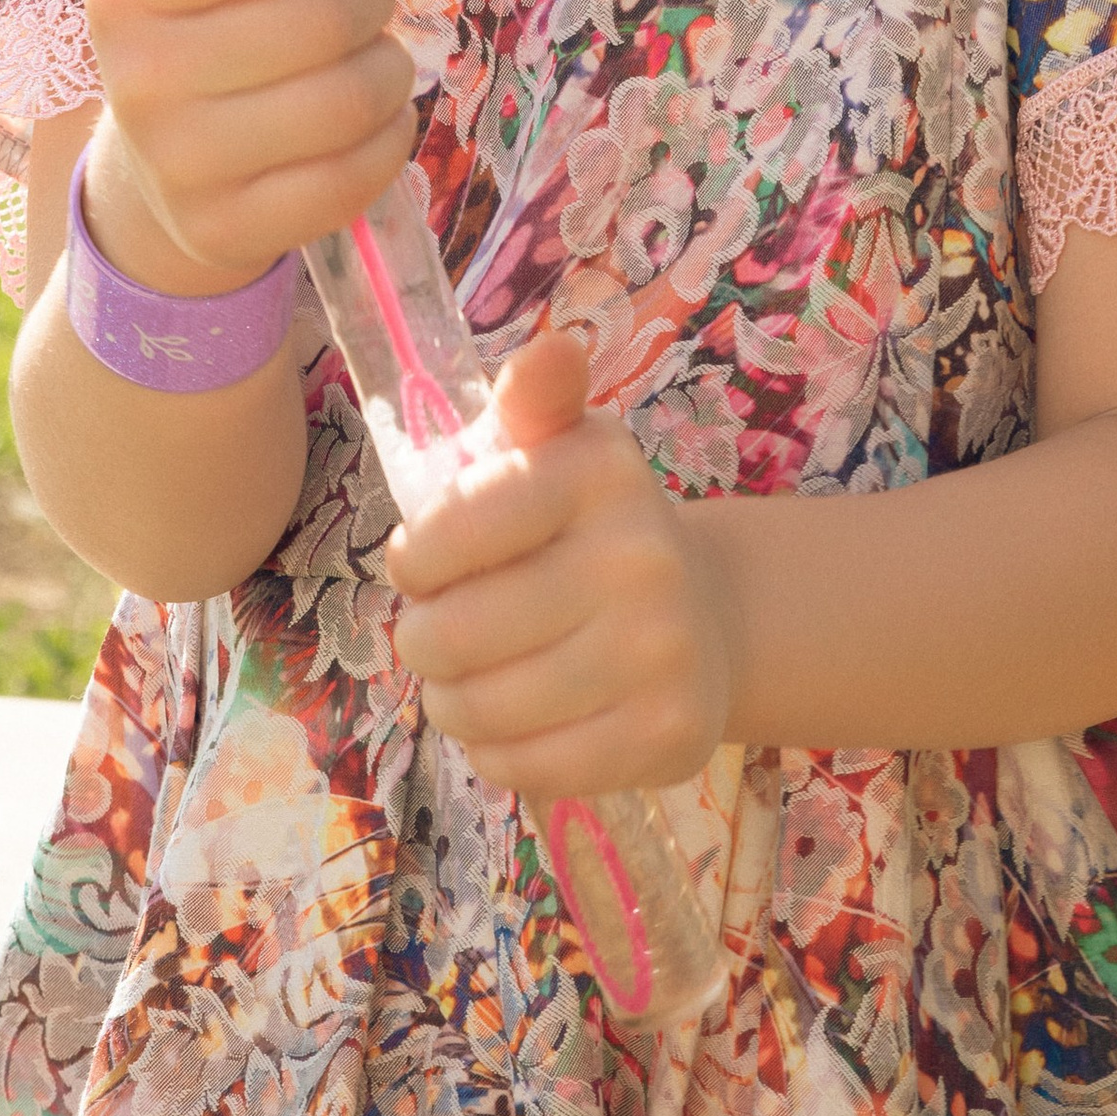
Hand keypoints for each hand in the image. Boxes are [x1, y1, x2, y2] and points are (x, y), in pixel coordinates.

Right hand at [80, 0, 419, 297]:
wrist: (172, 156)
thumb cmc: (227, 16)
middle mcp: (137, 74)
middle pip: (324, 20)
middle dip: (369, 0)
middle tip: (360, 6)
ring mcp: (175, 163)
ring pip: (348, 100)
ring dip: (388, 70)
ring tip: (366, 63)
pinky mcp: (221, 230)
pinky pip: (353, 178)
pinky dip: (388, 140)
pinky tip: (366, 126)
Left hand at [386, 333, 733, 800]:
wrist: (705, 615)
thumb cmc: (590, 526)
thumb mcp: (560, 447)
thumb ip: (533, 397)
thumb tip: (553, 347)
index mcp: (601, 471)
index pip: (451, 528)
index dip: (412, 559)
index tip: (420, 563)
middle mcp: (642, 558)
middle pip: (451, 636)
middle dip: (422, 641)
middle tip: (437, 634)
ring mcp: (661, 653)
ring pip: (481, 710)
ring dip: (451, 702)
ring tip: (468, 680)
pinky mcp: (668, 736)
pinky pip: (526, 768)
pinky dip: (498, 752)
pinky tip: (516, 721)